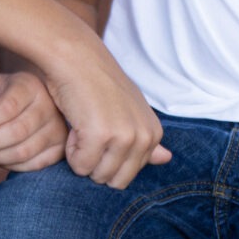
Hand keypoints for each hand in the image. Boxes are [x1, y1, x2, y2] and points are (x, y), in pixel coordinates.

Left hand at [0, 71, 67, 171]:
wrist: (29, 103)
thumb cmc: (2, 94)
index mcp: (30, 85)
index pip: (7, 107)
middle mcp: (49, 106)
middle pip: (16, 132)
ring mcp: (58, 129)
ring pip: (23, 152)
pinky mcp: (59, 149)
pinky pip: (31, 165)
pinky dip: (8, 165)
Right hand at [45, 41, 169, 189]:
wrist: (76, 57)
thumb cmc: (98, 83)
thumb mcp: (130, 110)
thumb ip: (147, 141)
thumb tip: (168, 159)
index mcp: (153, 133)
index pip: (129, 175)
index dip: (107, 156)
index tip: (102, 128)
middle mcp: (144, 137)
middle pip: (115, 181)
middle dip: (96, 163)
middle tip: (90, 132)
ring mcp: (124, 137)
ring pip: (97, 176)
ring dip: (81, 157)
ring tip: (83, 126)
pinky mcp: (100, 136)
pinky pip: (80, 166)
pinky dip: (70, 150)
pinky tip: (75, 125)